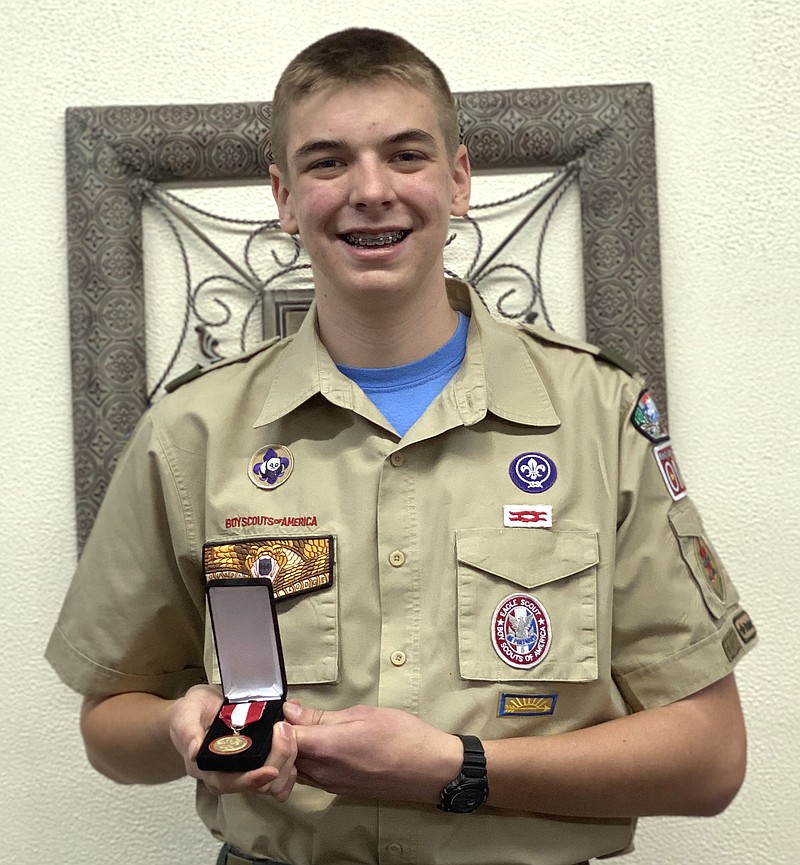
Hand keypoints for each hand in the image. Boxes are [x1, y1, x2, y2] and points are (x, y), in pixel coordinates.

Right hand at [169, 684, 297, 799]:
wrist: (199, 711)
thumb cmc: (192, 714)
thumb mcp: (185, 714)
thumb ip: (188, 731)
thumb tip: (195, 751)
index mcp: (208, 768)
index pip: (231, 783)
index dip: (252, 780)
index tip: (271, 770)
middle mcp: (228, 775)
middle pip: (258, 785)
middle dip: (277, 761)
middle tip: (286, 731)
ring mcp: (245, 770)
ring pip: (273, 782)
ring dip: (288, 760)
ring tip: (291, 732)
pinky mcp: (258, 763)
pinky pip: (280, 774)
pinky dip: (292, 761)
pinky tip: (295, 742)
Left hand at [282, 701, 461, 802]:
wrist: (428, 769)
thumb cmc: (402, 737)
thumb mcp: (361, 714)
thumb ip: (321, 717)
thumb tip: (290, 711)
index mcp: (327, 749)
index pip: (281, 741)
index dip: (277, 724)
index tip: (284, 710)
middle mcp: (324, 773)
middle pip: (281, 760)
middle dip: (279, 739)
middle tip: (289, 718)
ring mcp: (330, 785)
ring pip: (294, 770)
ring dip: (291, 752)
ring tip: (304, 728)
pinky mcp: (339, 790)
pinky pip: (310, 777)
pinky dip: (305, 761)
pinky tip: (317, 743)